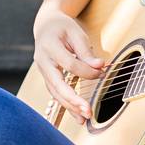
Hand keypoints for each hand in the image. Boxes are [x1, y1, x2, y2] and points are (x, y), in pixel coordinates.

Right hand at [33, 8, 105, 122]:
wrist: (45, 27)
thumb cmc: (62, 28)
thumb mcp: (76, 33)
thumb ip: (86, 51)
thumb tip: (100, 67)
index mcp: (49, 46)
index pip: (69, 63)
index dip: (86, 71)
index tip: (102, 72)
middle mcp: (42, 61)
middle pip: (57, 84)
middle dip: (72, 99)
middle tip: (88, 111)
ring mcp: (42, 72)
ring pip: (55, 92)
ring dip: (70, 106)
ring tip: (85, 118)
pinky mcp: (47, 78)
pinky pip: (56, 94)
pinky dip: (67, 105)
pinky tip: (78, 116)